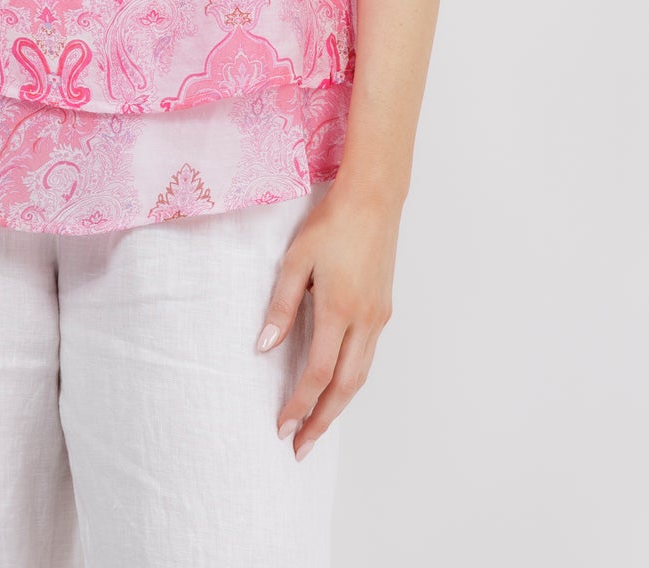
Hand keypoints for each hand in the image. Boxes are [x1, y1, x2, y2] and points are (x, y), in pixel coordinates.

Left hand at [256, 180, 399, 458]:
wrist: (374, 200)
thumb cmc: (330, 224)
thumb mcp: (295, 260)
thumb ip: (280, 306)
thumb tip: (264, 347)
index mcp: (338, 309)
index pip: (317, 373)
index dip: (298, 404)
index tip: (282, 426)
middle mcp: (363, 321)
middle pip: (344, 388)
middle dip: (321, 421)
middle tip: (300, 448)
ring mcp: (378, 318)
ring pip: (360, 377)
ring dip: (338, 406)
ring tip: (316, 427)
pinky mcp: (384, 310)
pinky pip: (367, 358)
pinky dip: (350, 381)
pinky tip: (337, 387)